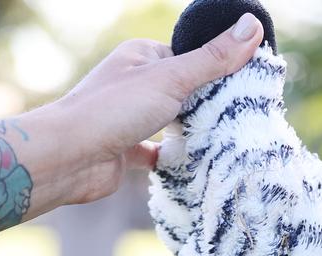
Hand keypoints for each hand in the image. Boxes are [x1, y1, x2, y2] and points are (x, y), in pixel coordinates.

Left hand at [49, 13, 263, 203]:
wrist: (69, 158)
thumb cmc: (114, 110)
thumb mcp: (172, 78)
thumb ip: (212, 59)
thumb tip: (252, 26)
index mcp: (141, 56)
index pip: (187, 58)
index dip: (214, 70)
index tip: (244, 86)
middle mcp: (132, 84)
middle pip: (180, 92)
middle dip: (204, 104)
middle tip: (237, 118)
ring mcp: (127, 119)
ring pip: (167, 123)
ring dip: (188, 132)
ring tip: (221, 140)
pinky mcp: (124, 152)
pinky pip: (154, 153)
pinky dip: (169, 158)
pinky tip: (189, 164)